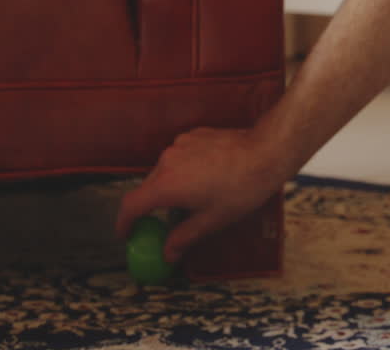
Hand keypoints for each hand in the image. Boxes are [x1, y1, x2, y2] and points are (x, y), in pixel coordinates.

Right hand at [115, 125, 289, 262]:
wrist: (265, 152)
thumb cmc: (241, 189)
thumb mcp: (212, 221)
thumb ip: (183, 238)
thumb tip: (167, 254)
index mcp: (166, 185)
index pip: (130, 206)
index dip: (123, 223)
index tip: (125, 234)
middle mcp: (166, 161)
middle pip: (147, 188)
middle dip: (151, 207)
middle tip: (161, 223)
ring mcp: (179, 145)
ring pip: (164, 171)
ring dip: (170, 187)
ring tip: (193, 200)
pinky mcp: (193, 135)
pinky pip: (179, 157)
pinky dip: (183, 170)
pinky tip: (206, 178)